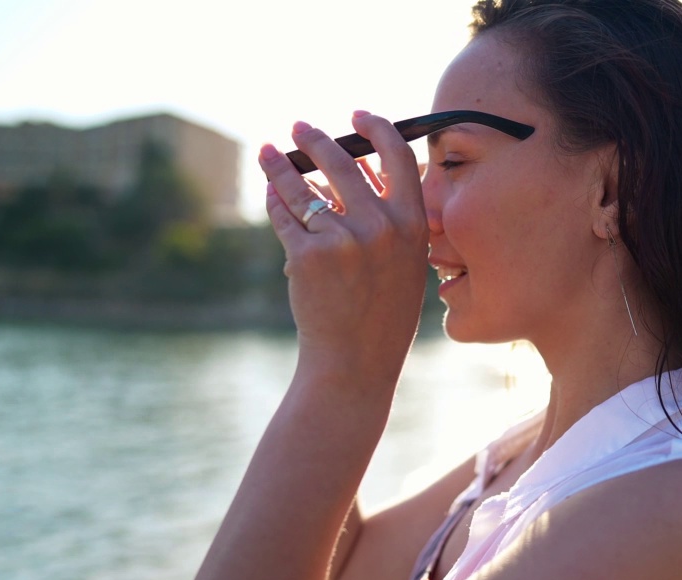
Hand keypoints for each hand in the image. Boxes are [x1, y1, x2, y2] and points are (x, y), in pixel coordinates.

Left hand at [259, 112, 428, 385]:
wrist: (356, 361)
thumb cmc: (383, 312)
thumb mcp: (403, 263)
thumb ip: (391, 217)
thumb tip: (362, 168)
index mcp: (412, 224)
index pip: (397, 156)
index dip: (376, 127)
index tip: (357, 115)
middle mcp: (380, 227)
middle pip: (341, 161)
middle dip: (315, 138)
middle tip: (299, 127)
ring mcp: (342, 240)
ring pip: (303, 187)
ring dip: (281, 163)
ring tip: (269, 151)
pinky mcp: (307, 256)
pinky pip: (285, 215)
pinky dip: (274, 200)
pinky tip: (269, 189)